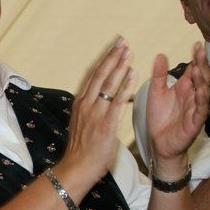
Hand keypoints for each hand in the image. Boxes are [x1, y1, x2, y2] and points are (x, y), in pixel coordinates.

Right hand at [60, 37, 136, 182]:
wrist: (76, 168)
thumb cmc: (80, 149)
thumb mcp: (80, 123)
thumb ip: (89, 108)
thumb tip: (98, 97)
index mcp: (80, 102)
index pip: (93, 75)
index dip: (104, 59)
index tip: (113, 47)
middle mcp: (86, 104)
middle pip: (100, 74)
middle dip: (112, 56)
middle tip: (123, 41)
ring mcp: (95, 113)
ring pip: (108, 84)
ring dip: (119, 65)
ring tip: (129, 52)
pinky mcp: (106, 124)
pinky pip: (117, 101)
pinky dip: (125, 86)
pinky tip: (132, 74)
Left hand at [147, 42, 209, 176]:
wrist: (159, 143)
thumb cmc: (160, 118)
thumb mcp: (156, 92)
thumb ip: (159, 75)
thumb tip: (160, 54)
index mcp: (184, 87)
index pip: (193, 69)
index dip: (196, 58)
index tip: (197, 44)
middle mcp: (193, 96)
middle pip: (201, 77)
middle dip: (202, 64)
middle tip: (201, 50)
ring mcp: (196, 109)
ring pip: (204, 92)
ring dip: (202, 80)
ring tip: (198, 68)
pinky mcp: (195, 122)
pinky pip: (201, 110)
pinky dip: (202, 101)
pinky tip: (201, 91)